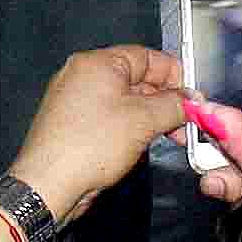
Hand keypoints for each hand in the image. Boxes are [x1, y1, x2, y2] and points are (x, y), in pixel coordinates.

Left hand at [10, 46, 189, 222]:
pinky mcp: (74, 124)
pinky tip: (145, 143)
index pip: (147, 56)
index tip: (192, 95)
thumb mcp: (144, 120)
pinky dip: (131, 127)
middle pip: (137, 78)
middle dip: (165, 100)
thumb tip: (190, 100)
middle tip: (187, 121)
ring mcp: (75, 101)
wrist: (49, 185)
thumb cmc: (87, 147)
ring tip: (172, 136)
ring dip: (151, 117)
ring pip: (125, 100)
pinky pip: (110, 117)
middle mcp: (82, 76)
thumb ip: (174, 105)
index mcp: (97, 63)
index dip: (174, 74)